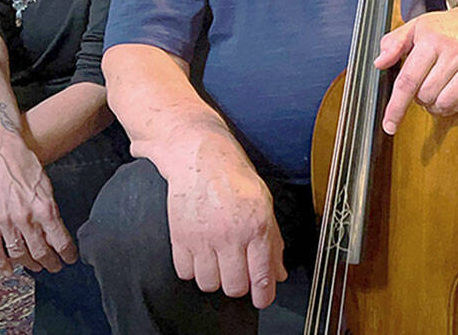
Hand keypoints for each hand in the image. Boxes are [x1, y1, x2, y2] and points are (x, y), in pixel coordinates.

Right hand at [0, 141, 76, 275]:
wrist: (0, 152)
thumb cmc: (26, 165)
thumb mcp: (48, 187)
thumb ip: (51, 212)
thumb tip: (55, 233)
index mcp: (45, 208)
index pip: (60, 241)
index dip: (67, 254)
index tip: (71, 258)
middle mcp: (25, 218)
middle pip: (40, 252)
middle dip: (51, 263)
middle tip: (56, 266)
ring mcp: (4, 222)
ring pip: (19, 255)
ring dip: (30, 265)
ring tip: (37, 267)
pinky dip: (2, 264)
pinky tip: (9, 270)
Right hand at [164, 134, 286, 308]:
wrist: (200, 158)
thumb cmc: (234, 176)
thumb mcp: (264, 204)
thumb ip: (273, 242)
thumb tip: (278, 273)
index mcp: (257, 226)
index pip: (261, 277)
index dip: (263, 296)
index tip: (262, 299)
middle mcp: (230, 235)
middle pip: (234, 287)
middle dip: (239, 284)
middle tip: (239, 270)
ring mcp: (203, 238)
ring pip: (209, 284)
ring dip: (215, 278)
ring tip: (219, 260)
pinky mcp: (179, 238)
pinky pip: (186, 273)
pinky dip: (193, 270)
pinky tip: (201, 254)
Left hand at [375, 2, 457, 133]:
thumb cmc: (451, 25)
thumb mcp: (418, 26)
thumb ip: (395, 42)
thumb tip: (380, 62)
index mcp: (432, 40)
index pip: (409, 80)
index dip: (396, 106)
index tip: (389, 124)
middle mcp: (455, 51)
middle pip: (427, 95)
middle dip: (420, 99)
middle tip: (423, 88)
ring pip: (447, 102)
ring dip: (437, 105)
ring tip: (438, 93)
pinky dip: (457, 105)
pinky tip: (454, 94)